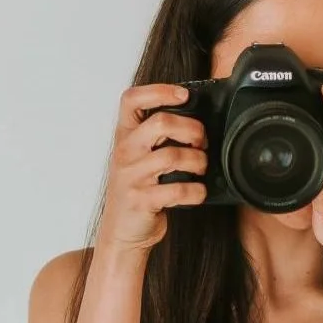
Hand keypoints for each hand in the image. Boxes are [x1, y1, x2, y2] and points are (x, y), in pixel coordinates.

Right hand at [95, 83, 209, 253]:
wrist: (121, 232)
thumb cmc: (136, 191)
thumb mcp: (138, 158)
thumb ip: (155, 138)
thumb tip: (195, 120)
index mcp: (124, 137)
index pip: (131, 99)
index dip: (159, 91)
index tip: (183, 95)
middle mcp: (125, 153)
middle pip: (161, 123)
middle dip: (191, 129)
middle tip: (201, 141)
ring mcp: (131, 177)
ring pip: (173, 156)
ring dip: (198, 161)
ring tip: (201, 168)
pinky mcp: (142, 200)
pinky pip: (178, 189)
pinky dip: (196, 191)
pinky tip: (198, 192)